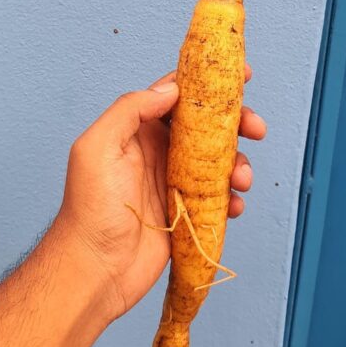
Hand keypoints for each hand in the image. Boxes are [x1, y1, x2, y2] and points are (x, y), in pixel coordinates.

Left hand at [59, 66, 265, 322]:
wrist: (95, 270)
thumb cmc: (89, 210)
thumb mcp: (97, 148)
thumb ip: (129, 110)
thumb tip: (170, 89)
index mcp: (138, 131)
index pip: (177, 96)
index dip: (209, 83)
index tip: (242, 76)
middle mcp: (158, 152)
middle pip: (207, 126)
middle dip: (236, 123)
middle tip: (256, 128)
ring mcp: (174, 183)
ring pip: (218, 162)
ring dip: (238, 164)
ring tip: (242, 179)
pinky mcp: (187, 214)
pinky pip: (218, 198)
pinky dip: (231, 198)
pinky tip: (232, 206)